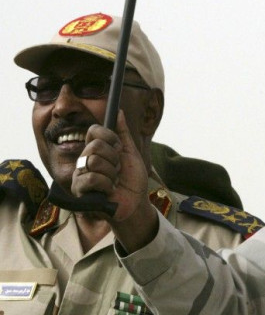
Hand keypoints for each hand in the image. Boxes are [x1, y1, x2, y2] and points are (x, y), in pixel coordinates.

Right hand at [71, 110, 157, 249]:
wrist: (136, 203)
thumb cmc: (133, 180)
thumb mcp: (131, 153)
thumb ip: (123, 133)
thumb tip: (119, 111)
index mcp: (96, 149)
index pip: (94, 131)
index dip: (109, 136)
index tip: (119, 147)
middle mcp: (85, 160)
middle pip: (95, 146)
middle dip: (114, 158)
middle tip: (118, 169)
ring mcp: (80, 175)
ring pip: (94, 161)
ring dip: (111, 173)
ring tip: (113, 181)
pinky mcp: (79, 190)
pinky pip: (91, 178)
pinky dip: (106, 184)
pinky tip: (108, 190)